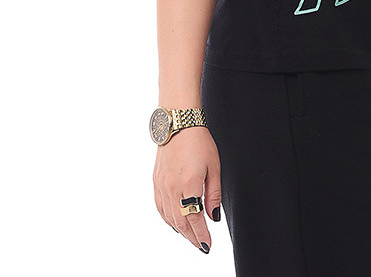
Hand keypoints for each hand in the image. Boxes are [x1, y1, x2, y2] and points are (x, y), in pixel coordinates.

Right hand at [152, 126, 221, 251]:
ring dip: (180, 230)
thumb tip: (213, 216)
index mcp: (189, 184)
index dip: (202, 235)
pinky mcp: (156, 181)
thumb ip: (213, 194)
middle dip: (192, 237)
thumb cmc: (199, 141)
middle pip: (181, 222)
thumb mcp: (214, 166)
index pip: (195, 219)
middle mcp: (172, 188)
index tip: (207, 245)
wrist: (179, 124)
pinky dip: (168, 218)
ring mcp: (161, 185)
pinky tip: (174, 222)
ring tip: (191, 236)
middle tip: (201, 245)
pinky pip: (160, 207)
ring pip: (169, 217)